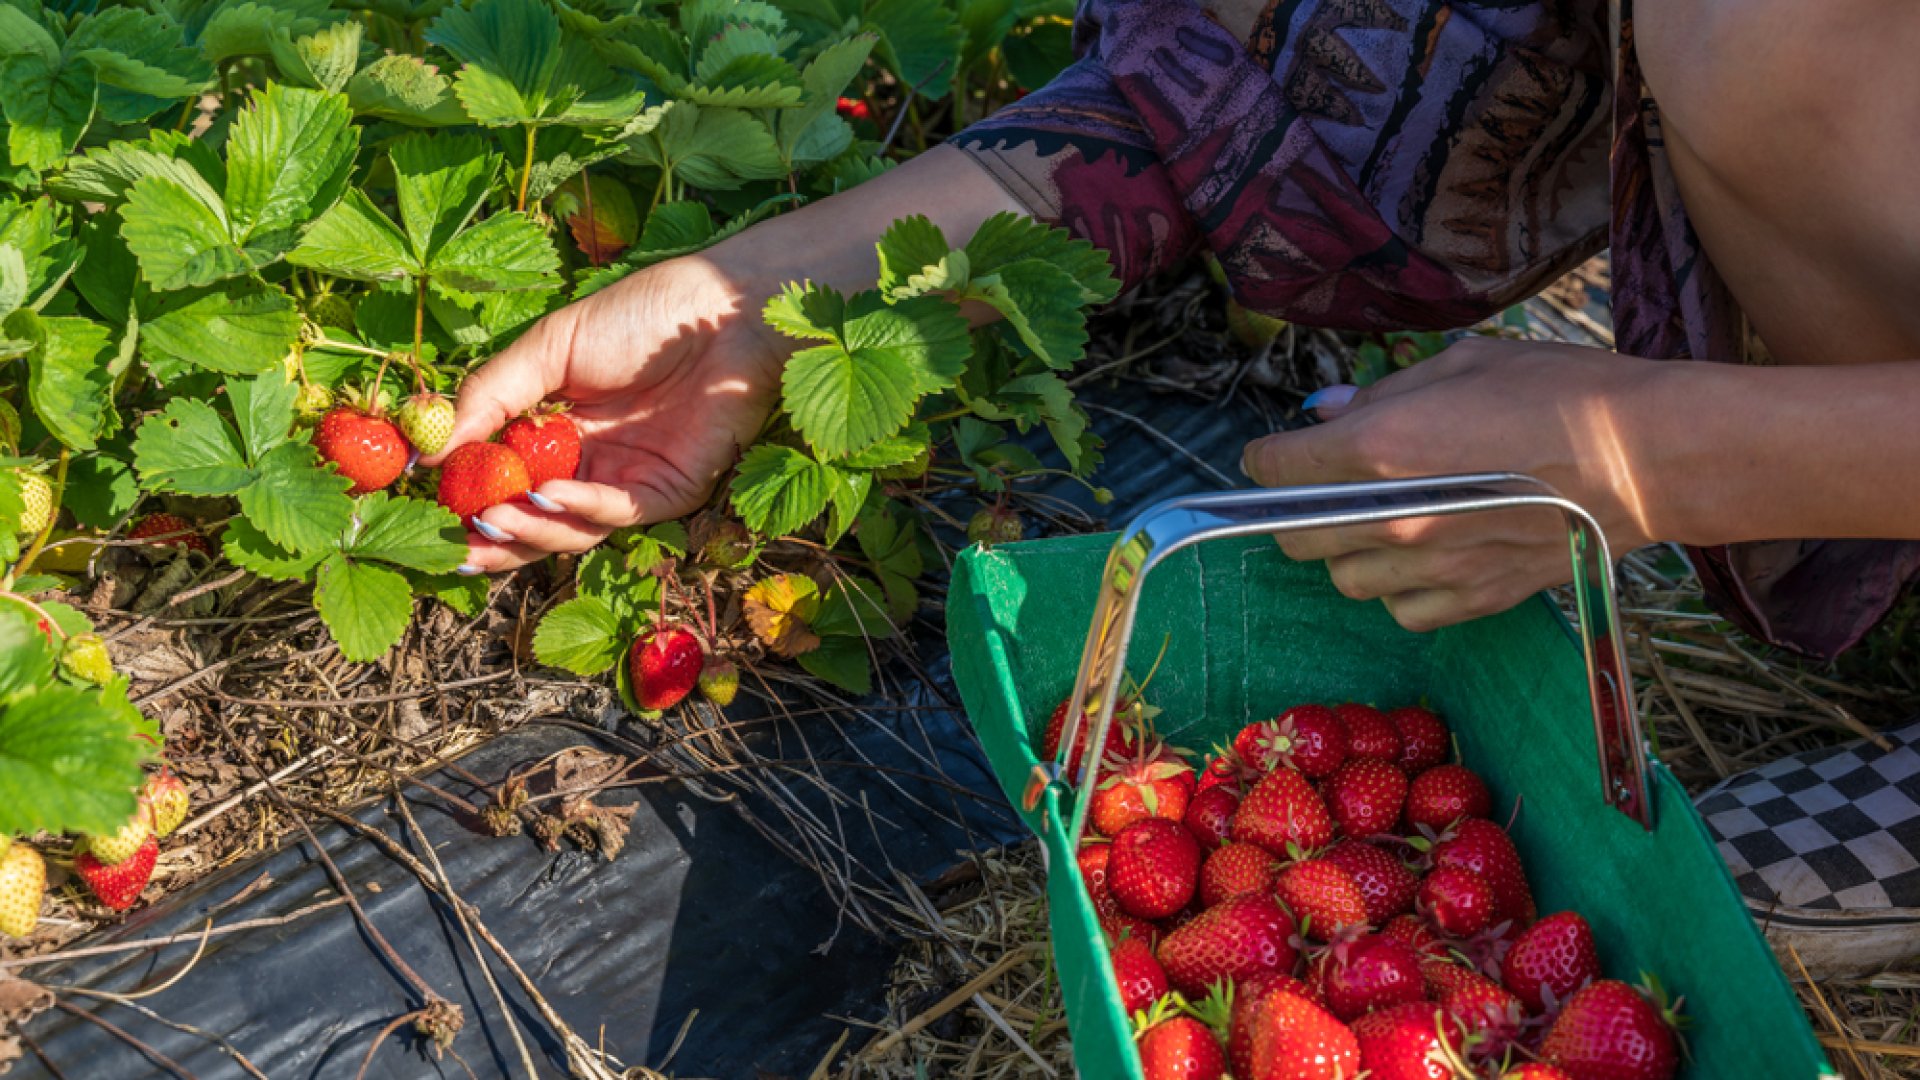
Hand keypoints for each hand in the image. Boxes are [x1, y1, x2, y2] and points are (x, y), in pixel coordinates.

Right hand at [427, 145, 1028, 572]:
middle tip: (450, 547)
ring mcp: (631, 482)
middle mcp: (591, 465)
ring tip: (491, 517)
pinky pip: (618, 513)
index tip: (421, 511)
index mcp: (558, 432)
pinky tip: (547, 494)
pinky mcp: (673, 491)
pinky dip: (579, 508)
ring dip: (529, 528)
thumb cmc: (642, 315)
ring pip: (571, 528)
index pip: (505, 481)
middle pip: (534, 521)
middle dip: (492, 538)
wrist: (724, 306)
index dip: (466, 500)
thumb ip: (492, 393)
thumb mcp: (551, 347)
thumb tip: (429, 452)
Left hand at [1240, 337, 1677, 631]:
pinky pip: (1402, 610)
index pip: (1277, 469)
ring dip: (1349, 552)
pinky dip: (1399, 589)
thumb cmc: (1562, 394)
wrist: (1648, 457)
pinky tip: (1426, 557)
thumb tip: (1330, 412)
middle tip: (1322, 489)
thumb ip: (1384, 395)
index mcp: (1380, 449)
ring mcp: (1432, 566)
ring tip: (1383, 522)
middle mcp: (1393, 517)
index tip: (1275, 455)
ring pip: (1345, 580)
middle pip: (1296, 537)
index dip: (1268, 459)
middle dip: (1296, 511)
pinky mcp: (1473, 599)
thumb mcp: (1463, 365)